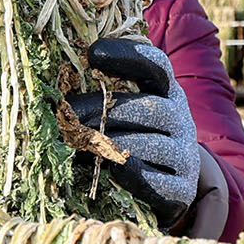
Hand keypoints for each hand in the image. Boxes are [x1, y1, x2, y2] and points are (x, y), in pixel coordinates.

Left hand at [65, 34, 198, 229]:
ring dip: (116, 144)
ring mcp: (185, 157)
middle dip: (105, 112)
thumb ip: (102, 99)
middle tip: (70, 117)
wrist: (164, 189)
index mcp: (167, 94)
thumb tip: (58, 92)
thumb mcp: (122, 115)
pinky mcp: (182, 191)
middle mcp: (181, 122)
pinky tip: (114, 171)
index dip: (128, 56)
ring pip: (156, 145)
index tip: (93, 53)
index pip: (156, 67)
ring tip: (84, 146)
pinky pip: (163, 183)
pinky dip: (137, 177)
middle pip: (152, 108)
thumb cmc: (131, 143)